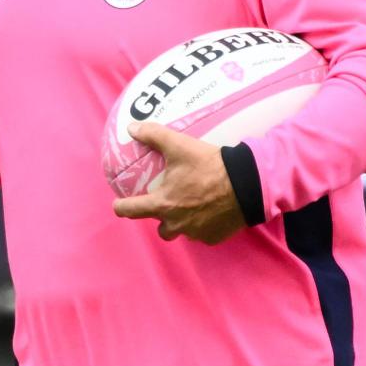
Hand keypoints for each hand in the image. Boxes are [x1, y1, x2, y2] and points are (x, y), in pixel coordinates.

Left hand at [110, 124, 246, 242]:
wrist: (246, 184)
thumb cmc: (209, 166)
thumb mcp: (180, 146)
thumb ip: (154, 135)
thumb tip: (132, 128)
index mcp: (163, 204)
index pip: (131, 211)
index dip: (121, 207)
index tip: (118, 204)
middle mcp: (176, 224)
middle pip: (161, 229)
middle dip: (161, 219)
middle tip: (168, 205)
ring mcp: (196, 233)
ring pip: (183, 232)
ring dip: (184, 222)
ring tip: (193, 207)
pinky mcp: (214, 237)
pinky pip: (204, 233)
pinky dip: (205, 224)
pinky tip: (213, 211)